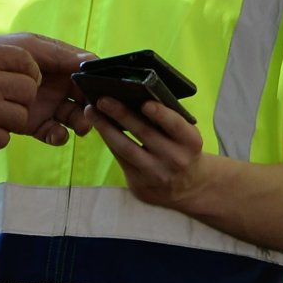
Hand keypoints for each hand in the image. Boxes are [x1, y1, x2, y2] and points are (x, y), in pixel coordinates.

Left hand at [18, 35, 94, 141]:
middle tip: (93, 112)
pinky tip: (58, 134)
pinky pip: (52, 131)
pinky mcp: (33, 124)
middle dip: (91, 104)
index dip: (95, 79)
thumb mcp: (28, 47)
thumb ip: (58, 53)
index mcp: (57, 63)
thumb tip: (91, 60)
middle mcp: (55, 84)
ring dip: (80, 121)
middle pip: (82, 96)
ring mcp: (45, 105)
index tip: (104, 87)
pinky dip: (59, 135)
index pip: (84, 71)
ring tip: (80, 126)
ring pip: (72, 115)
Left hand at [87, 96, 215, 211]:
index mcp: (191, 143)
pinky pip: (120, 158)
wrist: (187, 187)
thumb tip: (135, 95)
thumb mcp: (186, 136)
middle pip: (144, 133)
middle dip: (121, 114)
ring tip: (91, 111)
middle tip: (102, 99)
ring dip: (105, 128)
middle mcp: (175, 159)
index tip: (145, 103)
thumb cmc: (182, 149)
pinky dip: (108, 140)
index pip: (176, 126)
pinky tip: (98, 127)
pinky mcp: (140, 184)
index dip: (161, 115)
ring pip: (126, 148)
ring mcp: (156, 174)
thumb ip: (168, 120)